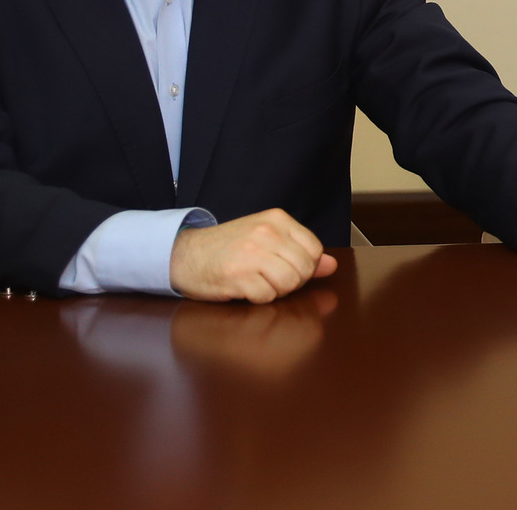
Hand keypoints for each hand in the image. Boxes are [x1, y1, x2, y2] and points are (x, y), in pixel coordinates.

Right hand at [169, 208, 337, 302]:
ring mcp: (251, 254)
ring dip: (276, 291)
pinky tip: (245, 288)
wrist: (185, 254)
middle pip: (304, 270)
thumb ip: (300, 251)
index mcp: (277, 219)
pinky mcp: (237, 276)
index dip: (305, 266)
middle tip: (269, 277)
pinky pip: (266, 296)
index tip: (287, 267)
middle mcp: (266, 232)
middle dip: (292, 281)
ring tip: (258, 282)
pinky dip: (258, 298)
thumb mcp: (266, 240)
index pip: (314, 250)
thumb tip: (331, 265)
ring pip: (289, 284)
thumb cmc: (228, 248)